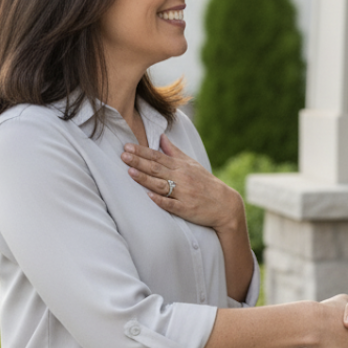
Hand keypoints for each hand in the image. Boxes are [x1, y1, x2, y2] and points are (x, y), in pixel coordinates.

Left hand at [121, 135, 242, 232]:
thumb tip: (161, 138)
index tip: (127, 146)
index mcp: (181, 167)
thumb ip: (174, 152)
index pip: (158, 157)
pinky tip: (149, 196)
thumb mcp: (192, 164)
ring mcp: (184, 194)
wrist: (224, 204)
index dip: (142, 152)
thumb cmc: (205, 183)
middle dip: (139, 162)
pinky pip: (171, 204)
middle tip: (123, 155)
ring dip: (145, 179)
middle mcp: (182, 178)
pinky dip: (161, 200)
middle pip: (157, 169)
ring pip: (161, 185)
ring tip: (130, 172)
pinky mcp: (186, 208)